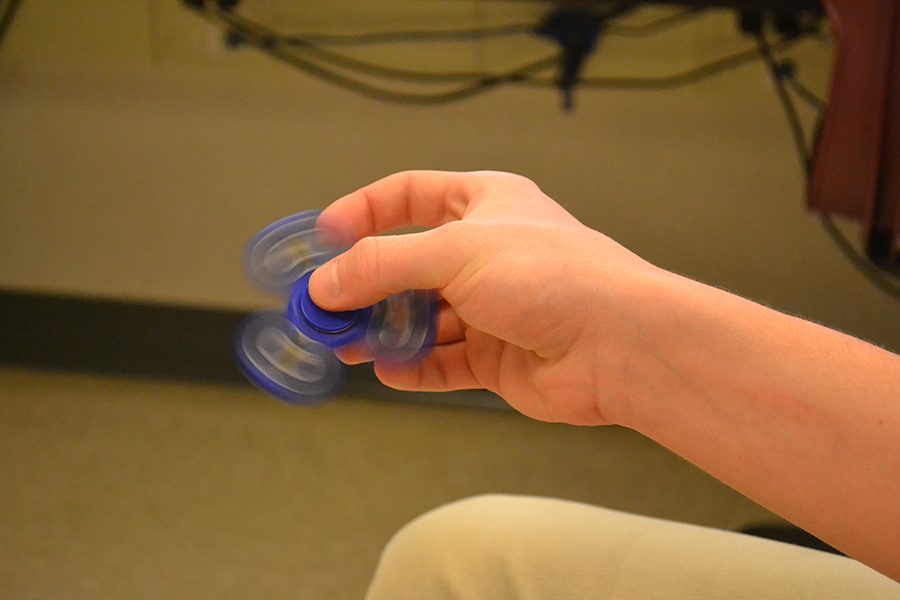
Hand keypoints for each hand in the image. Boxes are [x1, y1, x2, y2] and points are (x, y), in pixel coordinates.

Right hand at [308, 170, 667, 424]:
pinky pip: (442, 362)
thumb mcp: (455, 252)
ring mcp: (492, 307)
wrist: (619, 344)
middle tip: (325, 308)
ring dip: (383, 332)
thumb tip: (324, 285)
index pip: (410, 195)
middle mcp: (487, 253)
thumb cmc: (553, 275)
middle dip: (366, 286)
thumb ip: (383, 266)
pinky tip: (389, 371)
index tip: (323, 237)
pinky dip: (413, 368)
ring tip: (347, 345)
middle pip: (408, 265)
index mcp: (485, 204)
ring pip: (422, 318)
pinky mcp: (497, 356)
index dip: (364, 211)